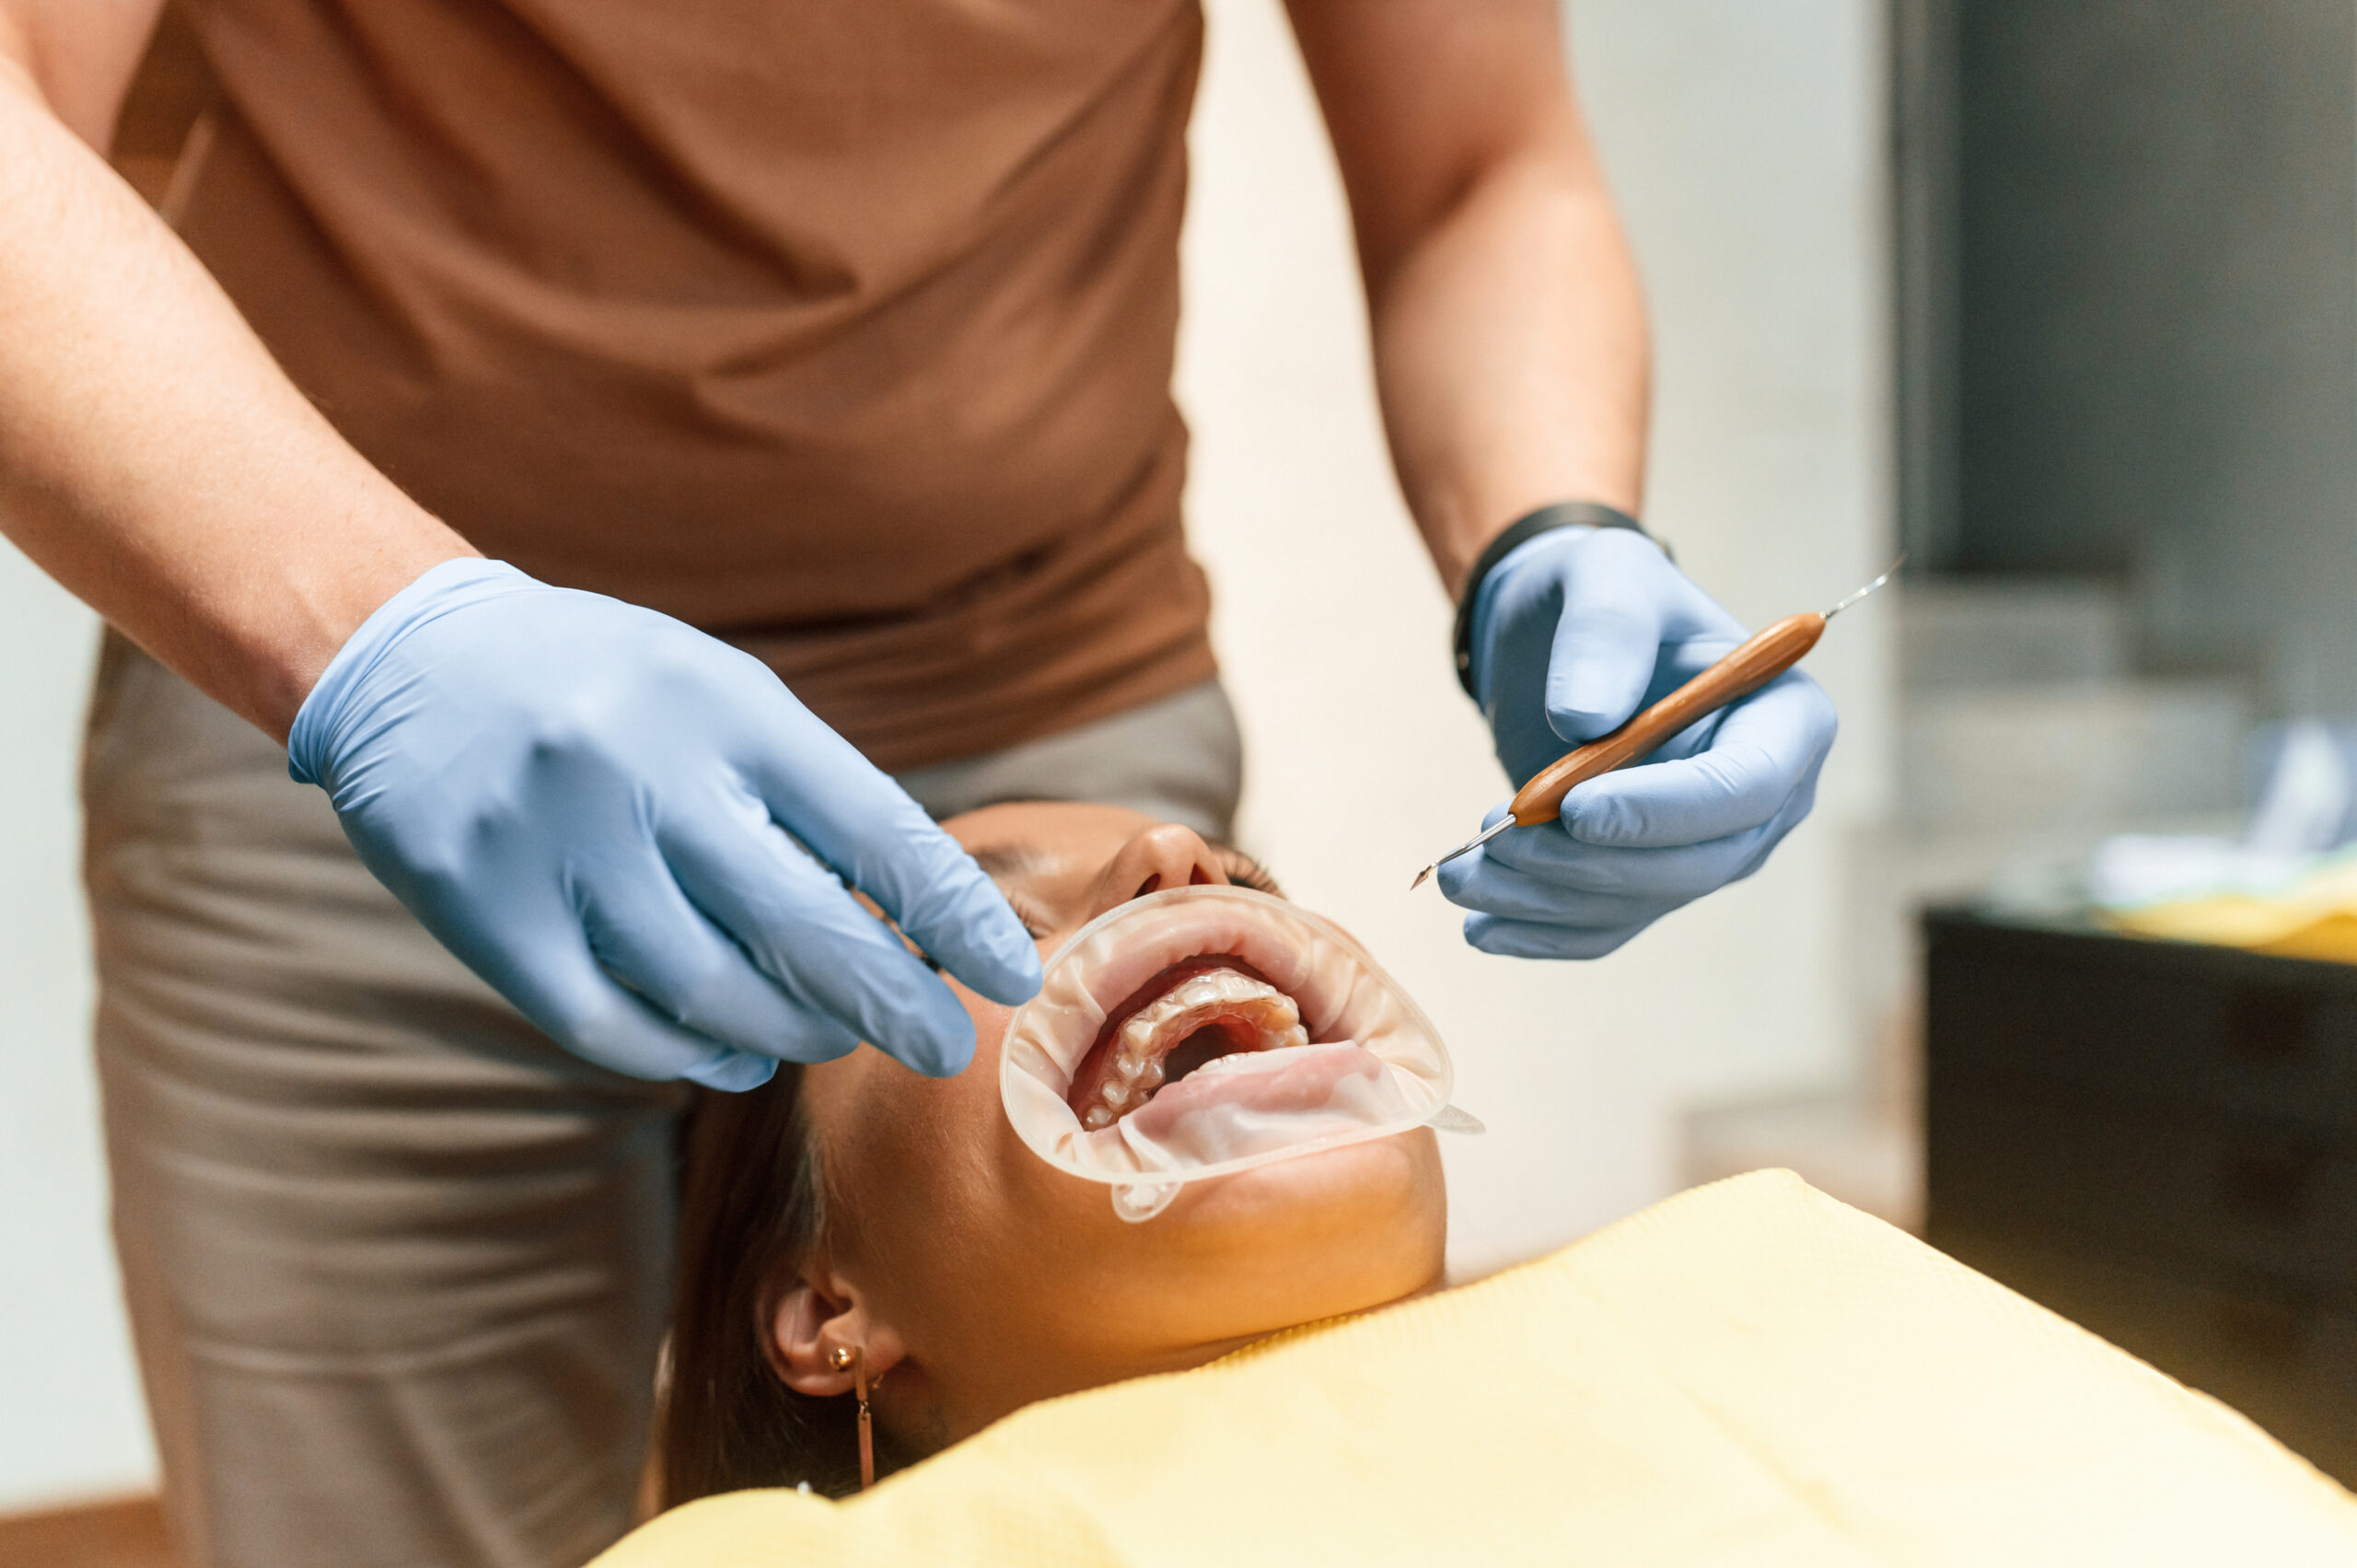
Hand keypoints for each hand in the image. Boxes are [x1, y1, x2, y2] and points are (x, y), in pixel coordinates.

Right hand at [288, 560, 1042, 1087]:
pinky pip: (615, 1026)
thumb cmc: (608, 688)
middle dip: (892, 1002)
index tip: (1014, 974)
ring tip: (829, 1037)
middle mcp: (645, 772)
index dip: (952, 913)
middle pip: (802, 926)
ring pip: (713, 991)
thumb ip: (808, 797)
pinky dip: (692, 1054)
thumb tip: (916, 923)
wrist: (410, 661)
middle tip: (946, 1049)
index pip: (872, 826)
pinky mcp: (489, 917)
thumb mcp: (719, 695)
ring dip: (795, 1030)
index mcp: (724, 705)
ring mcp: (560, 849)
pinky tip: (737, 1052)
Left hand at [1439, 526, 1837, 957]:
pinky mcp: (1649, 880)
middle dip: (1588, 861)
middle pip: (1695, 863)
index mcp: (1783, 718)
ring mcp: (1707, 848)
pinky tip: (1480, 924)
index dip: (1665, 809)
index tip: (1575, 808)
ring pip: (1638, 902)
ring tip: (1458, 872)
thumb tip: (1586, 720)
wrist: (1559, 636)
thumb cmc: (1600, 594)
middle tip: (1495, 835)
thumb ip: (1603, 630)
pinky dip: (1539, 931)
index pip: (1747, 787)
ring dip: (1544, 897)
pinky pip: (1604, 926)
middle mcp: (1763, 799)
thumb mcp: (1603, 576)